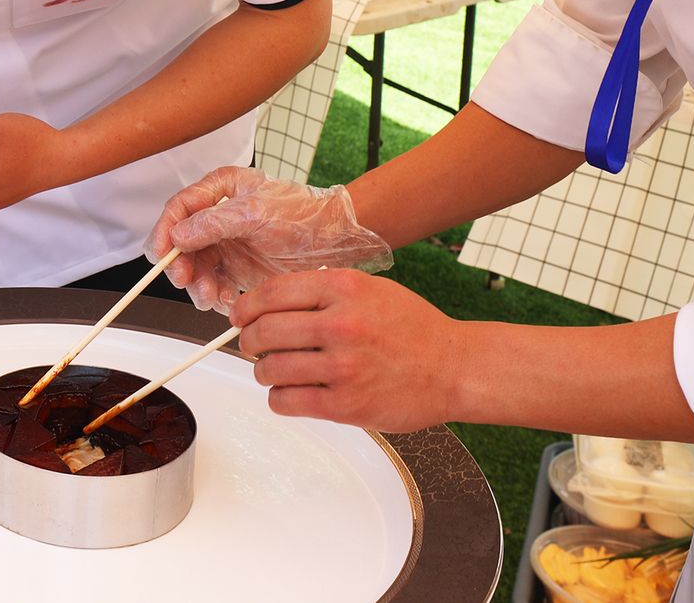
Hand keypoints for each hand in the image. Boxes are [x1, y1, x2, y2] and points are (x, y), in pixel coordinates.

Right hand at [148, 166, 391, 313]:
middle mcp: (218, 216)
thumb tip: (179, 234)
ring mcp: (226, 243)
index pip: (179, 208)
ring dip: (198, 285)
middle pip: (182, 242)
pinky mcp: (236, 267)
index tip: (163, 254)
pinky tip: (228, 301)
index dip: (165, 231)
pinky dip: (216, 295)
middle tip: (187, 280)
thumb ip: (214, 222)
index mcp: (220, 190)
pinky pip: (215, 284)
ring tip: (213, 297)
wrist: (334, 239)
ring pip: (195, 267)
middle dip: (182, 264)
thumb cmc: (302, 214)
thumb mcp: (256, 213)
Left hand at [233, 269, 465, 431]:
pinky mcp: (346, 405)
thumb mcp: (369, 289)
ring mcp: (343, 367)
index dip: (246, 305)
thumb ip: (323, 292)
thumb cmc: (413, 328)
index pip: (273, 292)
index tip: (238, 315)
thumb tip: (270, 302)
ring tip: (273, 371)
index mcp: (344, 289)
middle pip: (265, 330)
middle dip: (248, 340)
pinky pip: (287, 401)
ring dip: (263, 371)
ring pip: (271, 369)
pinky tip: (288, 393)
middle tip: (251, 344)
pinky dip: (278, 398)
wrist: (454, 368)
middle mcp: (341, 324)